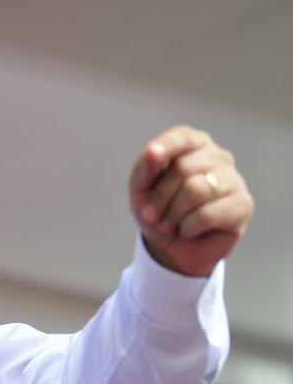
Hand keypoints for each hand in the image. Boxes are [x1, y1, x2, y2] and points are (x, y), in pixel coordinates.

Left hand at [129, 125, 253, 276]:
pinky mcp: (243, 204)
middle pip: (183, 168)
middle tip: (153, 216)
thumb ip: (144, 169)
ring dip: (173, 214)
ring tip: (169, 224)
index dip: (166, 145)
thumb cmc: (158, 212)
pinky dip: (189, 227)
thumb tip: (152, 151)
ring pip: (196, 190)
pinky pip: (208, 214)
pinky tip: (189, 230)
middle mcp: (217, 157)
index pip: (182, 136)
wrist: (173, 248)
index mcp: (193, 146)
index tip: (152, 154)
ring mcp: (233, 179)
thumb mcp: (140, 191)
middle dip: (159, 197)